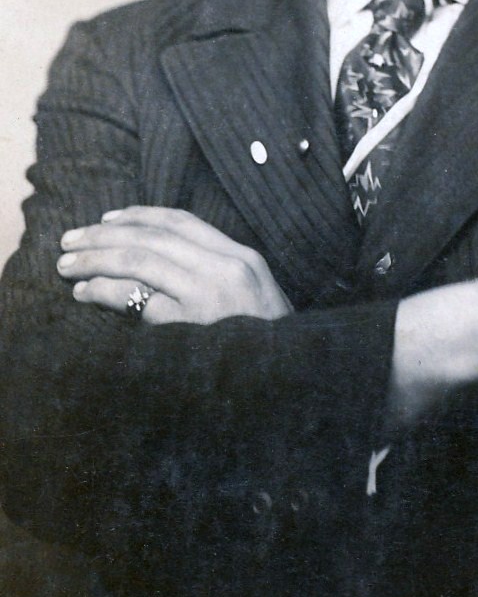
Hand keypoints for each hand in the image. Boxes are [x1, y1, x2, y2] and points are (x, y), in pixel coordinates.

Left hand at [57, 206, 293, 324]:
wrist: (291, 380)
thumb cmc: (264, 345)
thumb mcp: (248, 298)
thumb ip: (213, 275)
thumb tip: (156, 262)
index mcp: (242, 257)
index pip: (182, 221)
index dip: (139, 215)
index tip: (106, 219)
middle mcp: (227, 268)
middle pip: (154, 237)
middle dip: (105, 235)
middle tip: (70, 240)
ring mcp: (210, 295)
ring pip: (140, 260)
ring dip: (96, 259)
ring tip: (68, 265)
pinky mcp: (191, 325)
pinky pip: (138, 299)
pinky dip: (106, 291)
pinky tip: (86, 294)